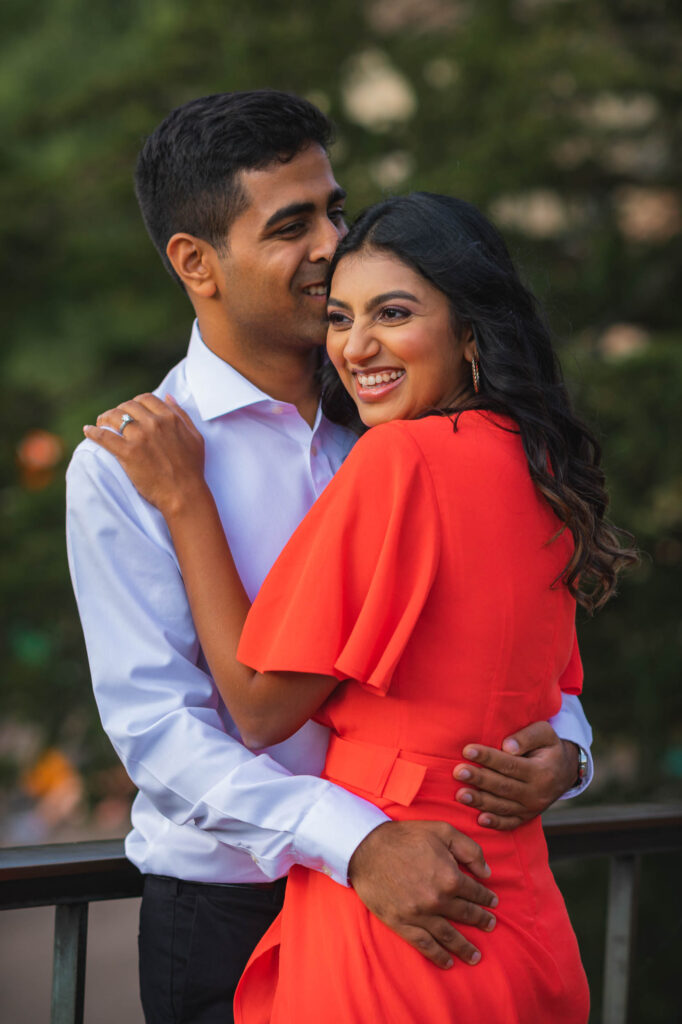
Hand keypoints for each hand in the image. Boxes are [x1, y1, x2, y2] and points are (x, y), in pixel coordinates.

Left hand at [83, 394, 206, 516]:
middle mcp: (154, 423)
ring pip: (114, 417)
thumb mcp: (195, 437)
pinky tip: (88, 431)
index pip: (145, 399)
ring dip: (105, 418)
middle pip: (128, 406)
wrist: (184, 494)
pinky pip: (104, 436)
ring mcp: (139, 437)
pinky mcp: (127, 452)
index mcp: (169, 418)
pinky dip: (93, 432)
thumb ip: (181, 414)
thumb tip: (167, 396)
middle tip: (114, 419)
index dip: (135, 403)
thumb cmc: (192, 468)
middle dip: (119, 410)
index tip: (130, 411)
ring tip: (101, 424)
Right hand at [347, 820, 497, 969]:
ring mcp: (419, 914)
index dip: (486, 897)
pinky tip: (447, 962)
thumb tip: (486, 872)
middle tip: (490, 926)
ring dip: (464, 947)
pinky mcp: (402, 923)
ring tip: (475, 956)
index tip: (492, 902)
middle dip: (481, 920)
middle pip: (465, 914)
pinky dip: (437, 955)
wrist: (367, 848)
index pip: (474, 891)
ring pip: (448, 935)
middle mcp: (437, 900)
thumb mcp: (442, 830)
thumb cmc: (405, 837)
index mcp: (449, 876)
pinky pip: (424, 944)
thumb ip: (469, 849)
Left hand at [453, 722, 578, 830]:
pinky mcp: (526, 818)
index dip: (488, 757)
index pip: (510, 765)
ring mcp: (531, 808)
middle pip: (503, 787)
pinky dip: (495, 823)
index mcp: (542, 771)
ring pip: (503, 806)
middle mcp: (537, 793)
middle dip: (479, 779)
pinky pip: (510, 823)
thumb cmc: (548, 747)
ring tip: (460, 795)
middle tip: (458, 772)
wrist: (564, 772)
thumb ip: (527, 737)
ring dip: (480, 801)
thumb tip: (508, 747)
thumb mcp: (545, 733)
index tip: (467, 750)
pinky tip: (479, 819)